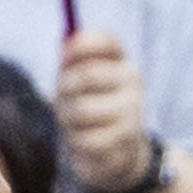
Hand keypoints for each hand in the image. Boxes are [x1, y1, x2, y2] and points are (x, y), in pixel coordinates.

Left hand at [54, 30, 151, 192]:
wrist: (117, 151)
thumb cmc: (90, 106)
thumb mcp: (80, 81)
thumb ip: (72, 61)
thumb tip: (66, 46)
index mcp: (122, 61)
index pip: (105, 41)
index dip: (80, 45)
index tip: (62, 57)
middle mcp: (133, 82)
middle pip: (88, 75)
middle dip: (65, 87)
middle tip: (59, 97)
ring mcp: (132, 111)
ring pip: (83, 109)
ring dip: (67, 117)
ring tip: (71, 121)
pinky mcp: (124, 140)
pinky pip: (85, 137)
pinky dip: (75, 139)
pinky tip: (81, 139)